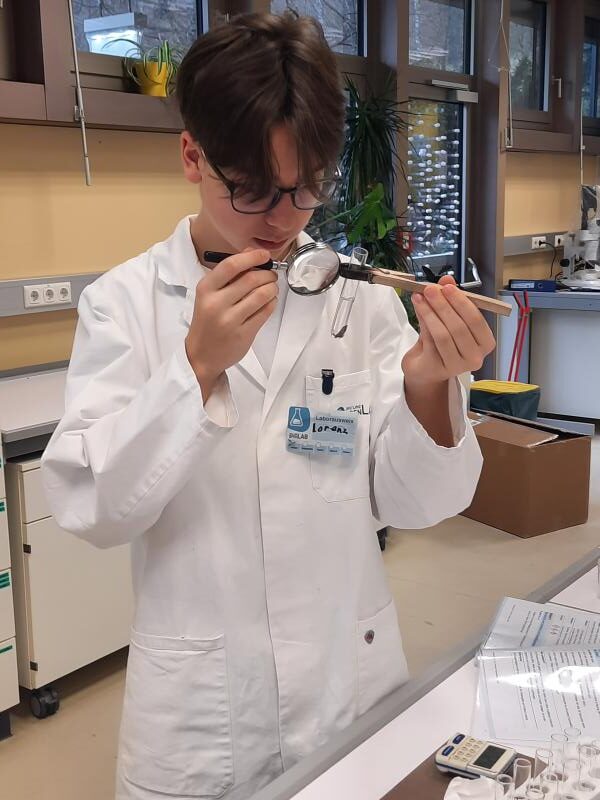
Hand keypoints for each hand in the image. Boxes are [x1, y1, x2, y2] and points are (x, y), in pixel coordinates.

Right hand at [185, 249, 277, 399]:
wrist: (201, 355)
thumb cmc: (207, 321)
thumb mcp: (209, 295)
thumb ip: (229, 275)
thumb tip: (252, 253)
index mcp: (206, 289)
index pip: (231, 266)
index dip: (252, 257)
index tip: (264, 255)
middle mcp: (217, 304)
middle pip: (251, 279)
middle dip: (267, 274)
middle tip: (271, 275)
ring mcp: (230, 320)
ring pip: (262, 295)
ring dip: (272, 288)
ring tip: (271, 288)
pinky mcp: (244, 334)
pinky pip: (265, 312)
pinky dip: (272, 302)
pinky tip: (269, 301)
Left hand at [401, 276, 495, 388]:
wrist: (425, 368)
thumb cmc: (440, 344)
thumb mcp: (446, 319)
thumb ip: (448, 300)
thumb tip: (447, 279)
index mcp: (485, 342)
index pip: (476, 320)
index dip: (461, 302)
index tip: (446, 287)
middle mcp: (476, 357)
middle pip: (460, 327)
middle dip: (443, 305)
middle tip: (429, 289)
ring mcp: (457, 366)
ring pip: (444, 335)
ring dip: (430, 312)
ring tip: (419, 297)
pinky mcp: (439, 369)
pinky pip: (431, 342)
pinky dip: (423, 322)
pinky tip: (418, 308)